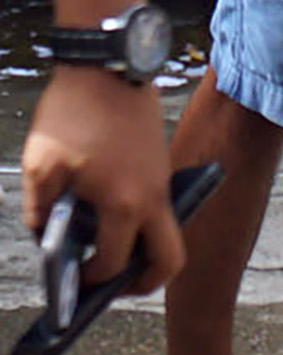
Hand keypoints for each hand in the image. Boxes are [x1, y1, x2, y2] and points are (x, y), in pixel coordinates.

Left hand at [21, 70, 179, 289]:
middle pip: (169, 260)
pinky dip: (139, 224)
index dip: (91, 281)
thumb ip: (41, 213)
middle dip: (144, 283)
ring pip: (167, 234)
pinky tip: (106, 213)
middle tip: (113, 286)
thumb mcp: (41, 168)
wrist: (107, 69)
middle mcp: (154, 198)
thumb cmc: (74, 115)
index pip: (115, 263)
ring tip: (105, 251)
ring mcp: (162, 183)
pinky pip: (158, 209)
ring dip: (142, 251)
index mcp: (125, 204)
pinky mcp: (160, 168)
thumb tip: (48, 236)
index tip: (74, 284)